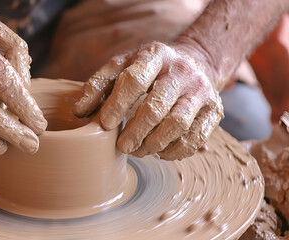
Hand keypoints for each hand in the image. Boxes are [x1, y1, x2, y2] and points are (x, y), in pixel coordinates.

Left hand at [74, 42, 223, 159]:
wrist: (194, 62)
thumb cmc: (149, 69)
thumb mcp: (121, 66)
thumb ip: (99, 85)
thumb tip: (79, 112)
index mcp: (155, 55)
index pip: (135, 80)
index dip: (118, 105)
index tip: (106, 124)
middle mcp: (182, 71)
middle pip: (157, 107)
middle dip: (136, 132)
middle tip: (122, 146)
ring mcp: (201, 91)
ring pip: (178, 124)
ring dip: (154, 143)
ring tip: (139, 151)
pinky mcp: (215, 110)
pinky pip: (196, 137)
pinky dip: (175, 151)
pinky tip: (160, 152)